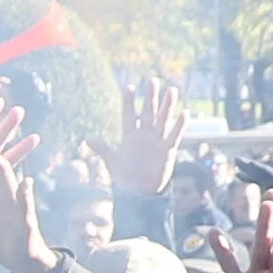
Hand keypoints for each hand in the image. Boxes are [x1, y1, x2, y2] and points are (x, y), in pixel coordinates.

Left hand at [113, 73, 188, 200]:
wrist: (139, 192)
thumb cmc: (125, 175)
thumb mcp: (113, 161)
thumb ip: (103, 148)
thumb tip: (87, 140)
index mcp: (130, 135)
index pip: (130, 115)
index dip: (129, 102)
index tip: (129, 87)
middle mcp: (144, 135)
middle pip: (148, 112)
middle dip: (150, 97)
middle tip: (152, 80)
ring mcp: (157, 141)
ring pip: (163, 120)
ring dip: (167, 106)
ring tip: (172, 90)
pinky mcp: (167, 150)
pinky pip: (174, 136)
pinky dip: (179, 126)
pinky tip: (184, 112)